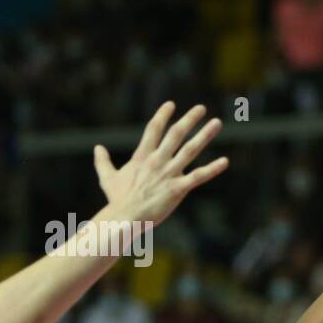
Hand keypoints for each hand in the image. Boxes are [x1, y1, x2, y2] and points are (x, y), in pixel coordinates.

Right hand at [94, 102, 227, 224]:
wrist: (124, 217)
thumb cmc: (117, 199)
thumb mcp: (107, 177)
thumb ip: (103, 161)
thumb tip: (97, 148)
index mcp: (142, 156)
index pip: (153, 128)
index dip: (163, 115)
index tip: (171, 104)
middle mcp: (157, 160)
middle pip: (176, 134)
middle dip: (189, 119)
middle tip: (202, 108)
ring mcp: (169, 173)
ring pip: (190, 150)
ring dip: (205, 135)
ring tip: (217, 123)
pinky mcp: (178, 189)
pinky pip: (199, 176)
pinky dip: (213, 169)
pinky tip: (225, 161)